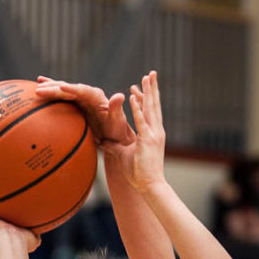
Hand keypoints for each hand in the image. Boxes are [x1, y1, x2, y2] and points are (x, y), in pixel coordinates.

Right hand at [35, 77, 134, 147]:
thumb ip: (117, 109)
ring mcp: (80, 98)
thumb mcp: (117, 122)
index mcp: (96, 97)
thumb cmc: (116, 130)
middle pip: (68, 88)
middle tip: (39, 90)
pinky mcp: (75, 102)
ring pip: (62, 90)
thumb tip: (119, 96)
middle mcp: (87, 94)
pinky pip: (61, 95)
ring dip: (50, 88)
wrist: (114, 134)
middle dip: (54, 88)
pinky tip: (39, 85)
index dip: (72, 89)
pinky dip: (51, 90)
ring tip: (36, 88)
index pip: (82, 91)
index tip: (61, 88)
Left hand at [104, 71, 165, 193]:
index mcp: (153, 134)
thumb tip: (102, 141)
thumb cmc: (139, 173)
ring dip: (148, 92)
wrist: (150, 185)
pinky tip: (133, 97)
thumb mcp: (123, 156)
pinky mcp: (148, 141)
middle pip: (154, 105)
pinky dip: (137, 108)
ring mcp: (154, 135)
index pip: (149, 112)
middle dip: (152, 88)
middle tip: (151, 73)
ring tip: (146, 77)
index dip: (145, 98)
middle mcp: (156, 131)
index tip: (140, 86)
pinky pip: (141, 121)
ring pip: (150, 109)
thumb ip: (113, 146)